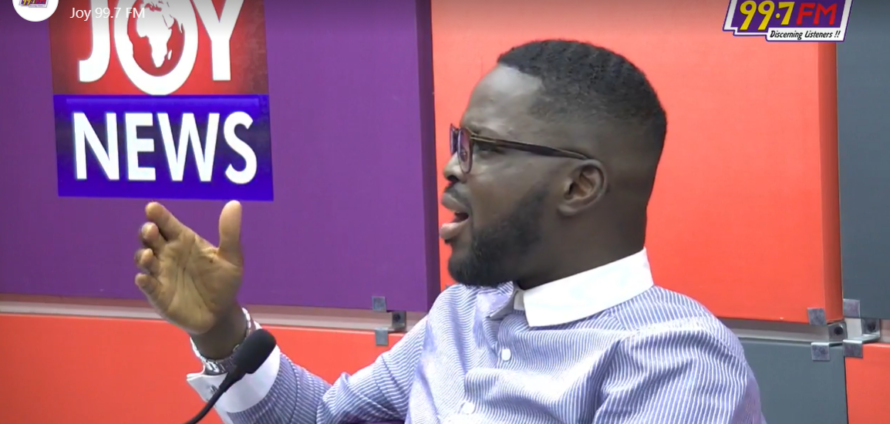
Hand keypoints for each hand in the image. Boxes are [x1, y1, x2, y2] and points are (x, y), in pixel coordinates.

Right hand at [134, 201, 243, 339]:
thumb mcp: (231, 257)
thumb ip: (230, 232)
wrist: (221, 314)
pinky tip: (144, 278)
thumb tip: (234, 204)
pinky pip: (147, 286)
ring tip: (148, 254)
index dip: (159, 216)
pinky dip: (144, 281)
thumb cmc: (223, 282)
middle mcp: (168, 254)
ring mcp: (161, 274)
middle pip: (150, 238)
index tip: (152, 208)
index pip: (168, 224)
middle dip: (147, 232)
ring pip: (144, 260)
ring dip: (142, 255)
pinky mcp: (158, 294)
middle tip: (151, 229)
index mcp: (184, 241)